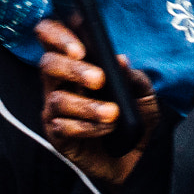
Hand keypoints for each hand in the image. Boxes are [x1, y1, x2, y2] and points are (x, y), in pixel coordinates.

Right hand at [36, 19, 158, 188]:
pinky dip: (87, 127)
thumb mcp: (145, 97)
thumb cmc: (135, 120)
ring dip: (87, 106)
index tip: (78, 46)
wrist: (135, 159)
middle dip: (74, 70)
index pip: (51, 36)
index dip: (56, 34)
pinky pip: (64, 126)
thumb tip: (120, 60)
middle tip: (100, 79)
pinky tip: (106, 129)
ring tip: (113, 114)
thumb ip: (135, 78)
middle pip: (48, 64)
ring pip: (57, 99)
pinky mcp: (57, 134)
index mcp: (77, 63)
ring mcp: (55, 109)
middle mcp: (60, 83)